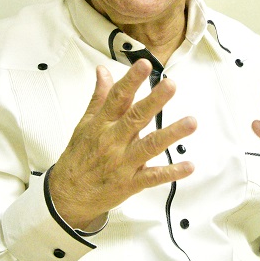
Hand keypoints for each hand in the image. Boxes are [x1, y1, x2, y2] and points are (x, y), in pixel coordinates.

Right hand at [49, 59, 196, 230]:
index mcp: (102, 124)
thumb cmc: (79, 157)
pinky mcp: (131, 183)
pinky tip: (189, 166)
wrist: (68, 195)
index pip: (117, 97)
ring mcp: (123, 163)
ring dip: (171, 134)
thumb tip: (103, 70)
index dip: (131, 80)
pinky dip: (172, 172)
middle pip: (136, 118)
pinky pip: (153, 177)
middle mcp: (113, 141)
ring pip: (150, 146)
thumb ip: (99, 97)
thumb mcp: (85, 124)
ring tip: (191, 122)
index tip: (144, 64)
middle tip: (171, 85)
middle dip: (154, 101)